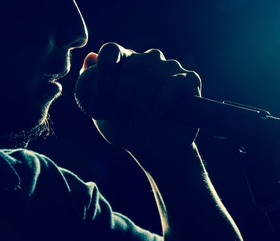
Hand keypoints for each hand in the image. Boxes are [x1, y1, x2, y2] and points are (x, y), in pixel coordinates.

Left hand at [80, 42, 201, 160]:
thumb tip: (90, 57)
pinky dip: (160, 102)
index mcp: (126, 63)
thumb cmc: (127, 131)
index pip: (112, 50)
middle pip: (132, 65)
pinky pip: (173, 84)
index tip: (105, 92)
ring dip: (141, 102)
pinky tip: (154, 115)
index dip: (106, 68)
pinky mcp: (189, 80)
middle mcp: (149, 60)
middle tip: (123, 116)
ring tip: (139, 119)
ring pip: (153, 76)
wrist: (155, 150)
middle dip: (124, 95)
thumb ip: (91, 86)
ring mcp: (171, 68)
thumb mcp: (103, 113)